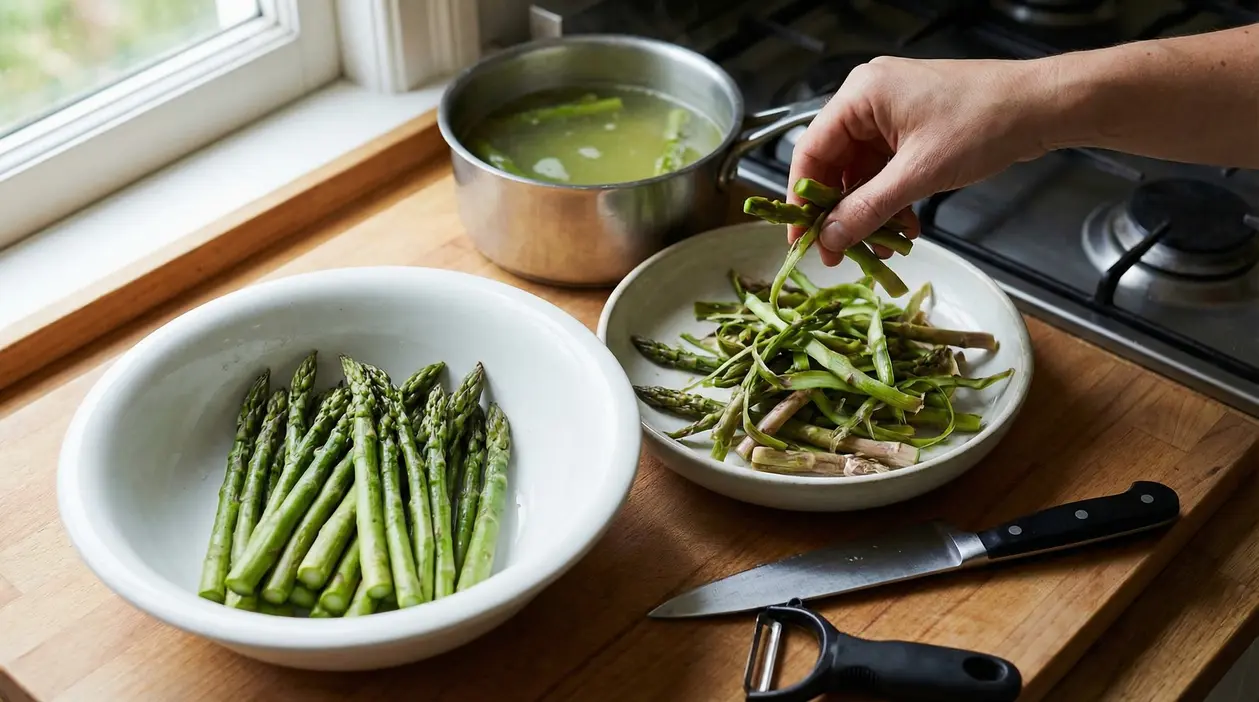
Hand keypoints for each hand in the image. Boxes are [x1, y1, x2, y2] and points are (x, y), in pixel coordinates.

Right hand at [787, 56, 1053, 265]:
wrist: (1042, 108)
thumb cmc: (985, 122)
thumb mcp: (918, 174)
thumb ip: (867, 209)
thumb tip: (830, 238)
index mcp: (861, 95)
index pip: (809, 152)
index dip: (801, 201)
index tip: (802, 239)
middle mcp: (869, 100)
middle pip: (834, 166)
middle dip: (841, 213)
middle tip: (840, 252)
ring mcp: (891, 115)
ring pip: (861, 175)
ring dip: (869, 213)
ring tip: (882, 246)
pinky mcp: (912, 131)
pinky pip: (886, 173)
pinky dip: (891, 202)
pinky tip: (903, 228)